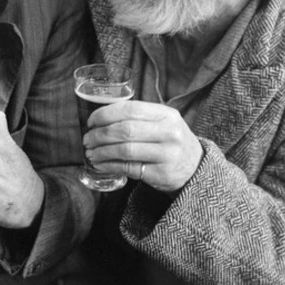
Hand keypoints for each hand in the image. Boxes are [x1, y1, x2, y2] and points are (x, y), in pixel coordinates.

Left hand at [82, 100, 203, 192]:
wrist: (196, 167)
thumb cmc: (170, 141)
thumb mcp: (163, 122)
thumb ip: (138, 117)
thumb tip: (99, 118)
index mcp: (166, 114)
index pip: (131, 109)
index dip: (106, 114)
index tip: (91, 121)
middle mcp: (169, 133)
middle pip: (125, 130)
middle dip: (100, 134)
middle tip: (87, 139)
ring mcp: (167, 154)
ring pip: (125, 150)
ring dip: (102, 151)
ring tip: (90, 153)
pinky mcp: (162, 174)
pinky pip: (129, 168)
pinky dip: (110, 165)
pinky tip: (100, 164)